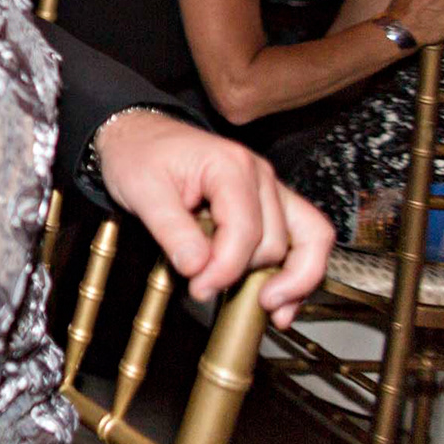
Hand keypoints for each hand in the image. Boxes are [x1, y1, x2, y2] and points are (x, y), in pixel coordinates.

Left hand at [94, 109, 333, 327]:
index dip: (225, 268)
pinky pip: (304, 236)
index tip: (199, 288)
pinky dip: (301, 271)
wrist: (137, 135)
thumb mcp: (142, 191)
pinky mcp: (269, 203)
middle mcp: (260, 175)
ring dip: (292, 279)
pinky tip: (283, 302)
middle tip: (206, 289)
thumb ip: (171, 230)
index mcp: (230, 166)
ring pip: (306, 239)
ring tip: (268, 308)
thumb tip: (198, 269)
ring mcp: (269, 188)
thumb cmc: (139, 155)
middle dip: (245, 274)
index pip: (245, 231)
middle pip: (275, 241)